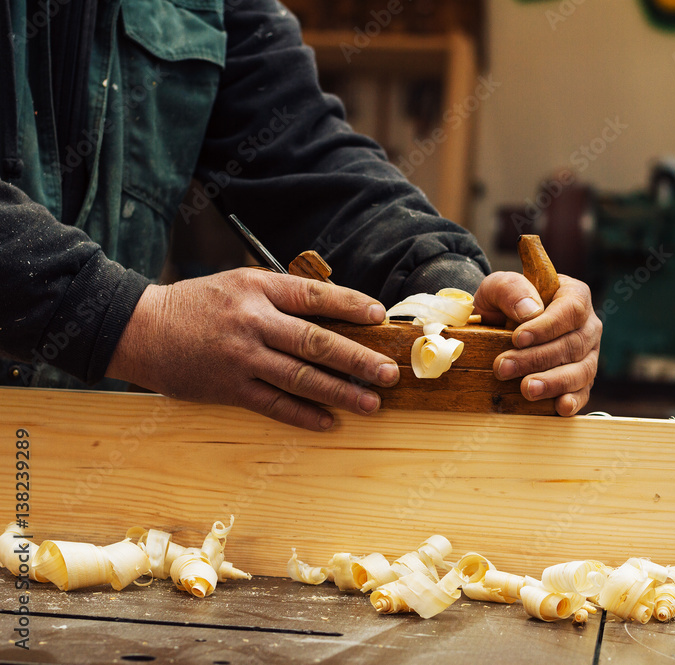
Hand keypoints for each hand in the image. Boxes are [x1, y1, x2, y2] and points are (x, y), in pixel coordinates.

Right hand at [107, 268, 398, 430]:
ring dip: (340, 393)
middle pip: (315, 341)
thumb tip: (335, 311)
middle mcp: (253, 322)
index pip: (314, 295)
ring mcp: (241, 357)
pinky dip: (303, 415)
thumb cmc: (199, 304)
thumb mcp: (240, 283)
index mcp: (259, 288)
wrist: (141, 329)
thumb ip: (282, 295)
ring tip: (371, 404)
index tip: (379, 316)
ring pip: (300, 377)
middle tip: (388, 373)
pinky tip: (329, 422)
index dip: (349, 304)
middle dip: (357, 359)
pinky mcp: (228, 388)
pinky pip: (274, 404)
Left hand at [474, 272, 600, 415]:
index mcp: (574, 296)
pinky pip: (584, 392)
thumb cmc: (503, 302)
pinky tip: (560, 407)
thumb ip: (510, 289)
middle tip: (504, 367)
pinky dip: (573, 401)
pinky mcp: (582, 380)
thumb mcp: (497, 286)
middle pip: (573, 344)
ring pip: (582, 370)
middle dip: (537, 358)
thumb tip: (530, 311)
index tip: (517, 338)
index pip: (572, 310)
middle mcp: (587, 326)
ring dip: (553, 382)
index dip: (547, 326)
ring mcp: (588, 355)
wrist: (498, 326)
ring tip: (526, 389)